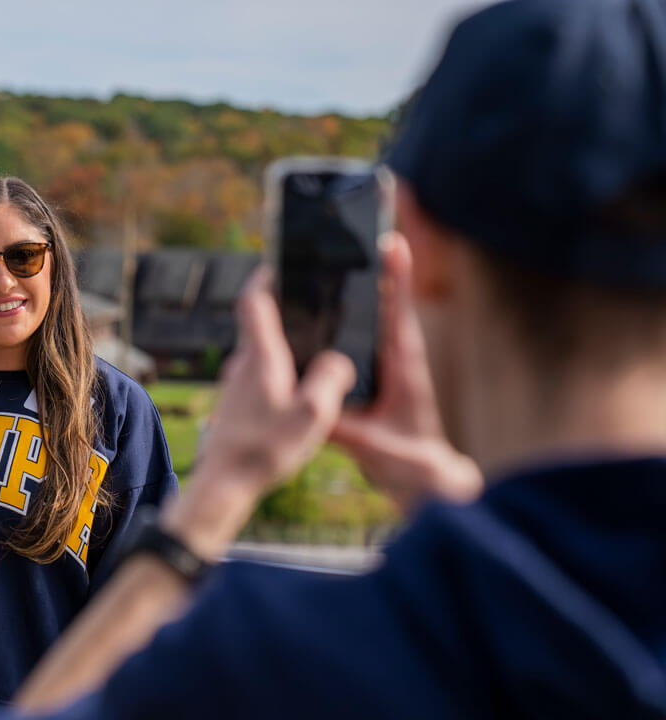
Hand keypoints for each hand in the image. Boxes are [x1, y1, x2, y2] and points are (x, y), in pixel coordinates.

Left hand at [163, 266, 355, 554]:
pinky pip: (257, 380)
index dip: (265, 276)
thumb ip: (331, 379)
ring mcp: (234, 387)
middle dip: (283, 314)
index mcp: (260, 357)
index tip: (278, 261)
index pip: (253, 301)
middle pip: (259, 326)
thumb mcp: (313, 413)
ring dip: (280, 347)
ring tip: (311, 352)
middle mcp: (241, 366)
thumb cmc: (265, 448)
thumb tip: (340, 361)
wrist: (223, 485)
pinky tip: (294, 394)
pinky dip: (275, 375)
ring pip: (258, 355)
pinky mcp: (234, 408)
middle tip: (310, 307)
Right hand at [330, 233, 481, 512]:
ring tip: (330, 261)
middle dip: (372, 270)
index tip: (392, 244)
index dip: (397, 280)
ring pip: (370, 320)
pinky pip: (355, 341)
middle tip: (355, 234)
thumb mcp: (379, 450)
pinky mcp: (371, 378)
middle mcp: (396, 360)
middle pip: (384, 305)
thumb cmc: (412, 465)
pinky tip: (315, 311)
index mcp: (404, 369)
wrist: (424, 481)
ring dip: (356, 291)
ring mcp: (385, 368)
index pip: (400, 316)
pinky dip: (342, 321)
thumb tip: (317, 415)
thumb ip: (351, 434)